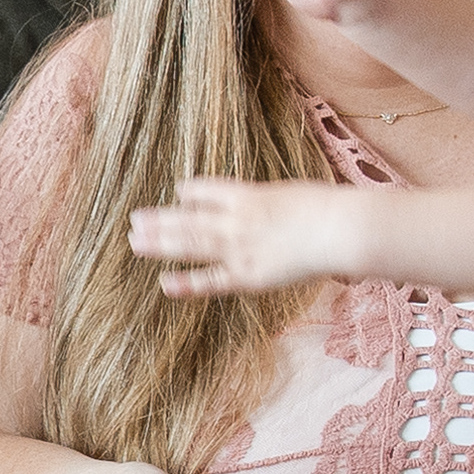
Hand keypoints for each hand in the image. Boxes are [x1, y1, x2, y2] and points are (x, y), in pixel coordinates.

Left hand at [129, 177, 357, 296]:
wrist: (339, 229)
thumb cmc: (327, 209)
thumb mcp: (290, 193)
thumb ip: (267, 201)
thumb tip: (259, 207)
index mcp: (247, 194)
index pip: (207, 190)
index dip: (190, 192)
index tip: (177, 192)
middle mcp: (234, 219)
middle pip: (189, 219)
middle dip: (160, 220)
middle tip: (134, 220)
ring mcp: (238, 248)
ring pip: (191, 245)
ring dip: (160, 244)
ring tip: (135, 242)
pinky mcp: (248, 276)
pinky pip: (212, 281)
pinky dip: (187, 284)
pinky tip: (165, 283)